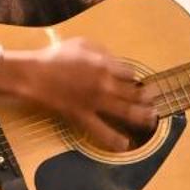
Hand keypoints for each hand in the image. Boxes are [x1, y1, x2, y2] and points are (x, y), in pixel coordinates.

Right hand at [0, 38, 157, 151]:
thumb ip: (100, 50)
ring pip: (125, 111)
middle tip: (155, 101)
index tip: (139, 82)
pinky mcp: (83, 116)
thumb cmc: (54, 57)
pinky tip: (124, 146)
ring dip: (141, 116)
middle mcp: (105, 84)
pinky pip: (101, 130)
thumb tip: (112, 59)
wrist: (34, 75)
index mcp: (104, 64)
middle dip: (147, 97)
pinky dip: (114, 139)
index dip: (135, 78)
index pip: (129, 73)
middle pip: (133, 93)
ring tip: (152, 119)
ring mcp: (95, 102)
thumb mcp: (80, 43)